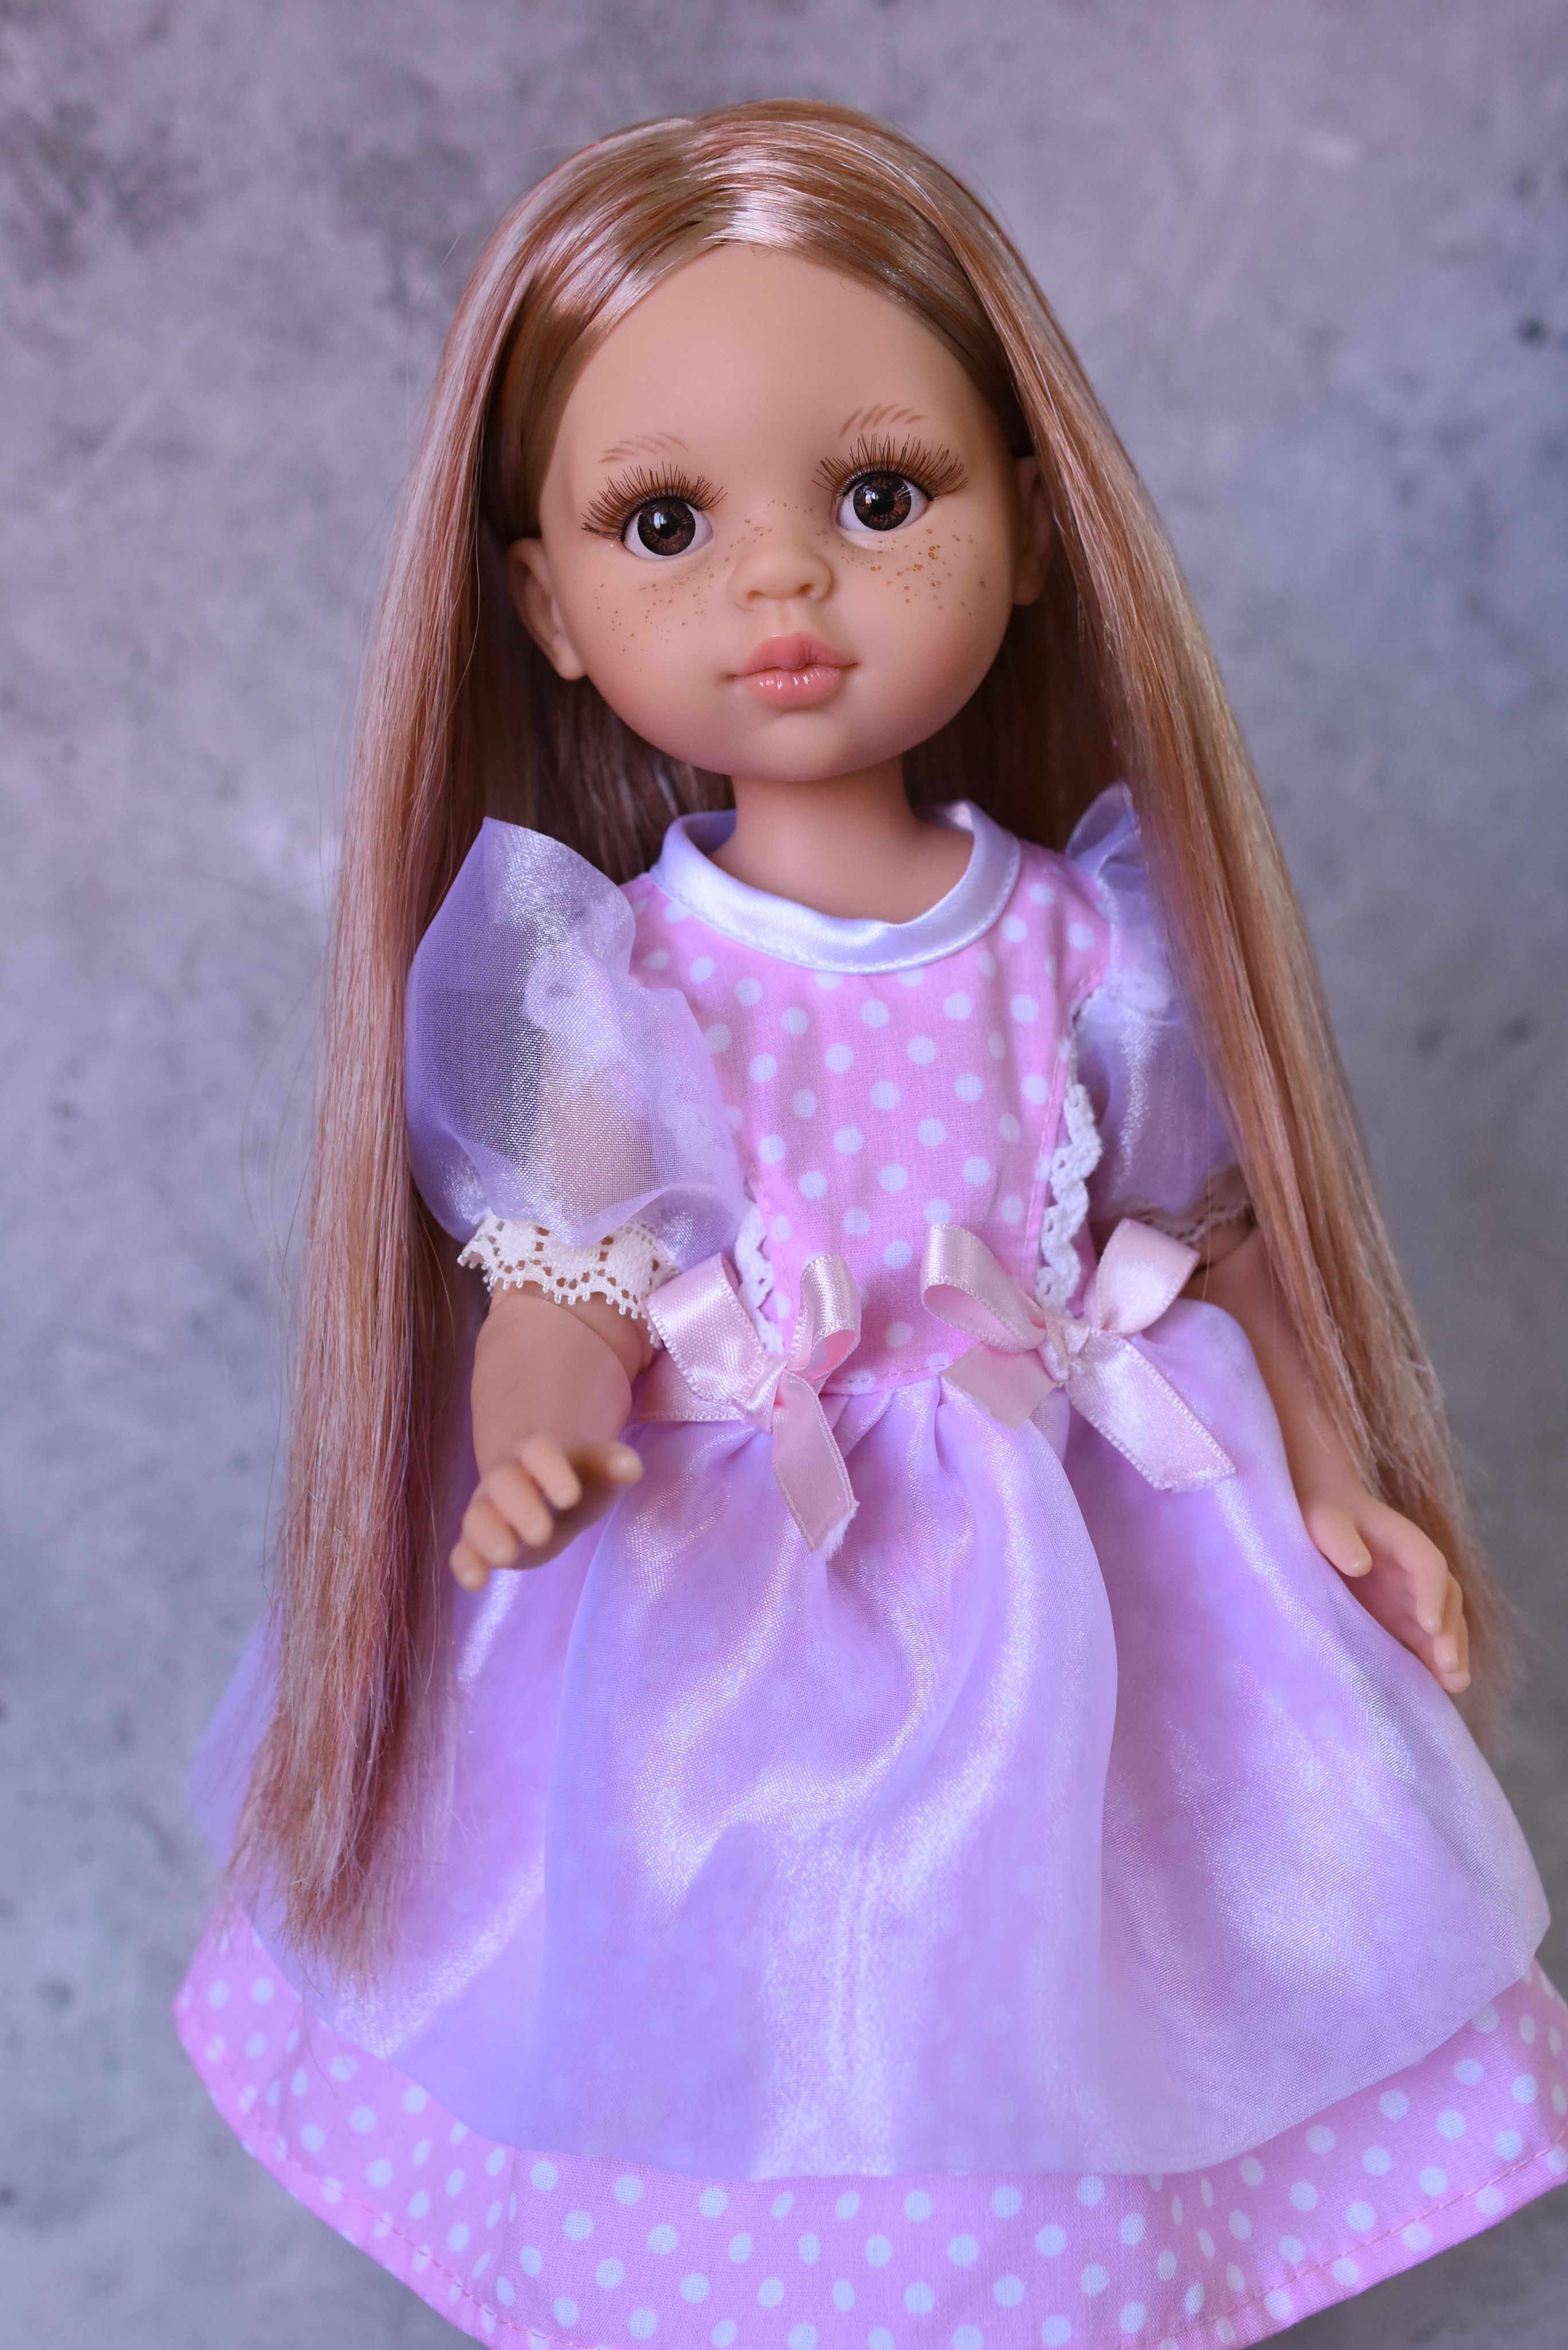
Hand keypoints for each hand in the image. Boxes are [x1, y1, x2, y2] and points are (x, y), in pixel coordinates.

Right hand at [450, 1435, 642, 1590]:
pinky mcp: (478, 1542)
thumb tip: (630, 1466)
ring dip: (487, 1535)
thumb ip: (611, 1465)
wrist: (550, 1494)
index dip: (550, 1470)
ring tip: (506, 1557)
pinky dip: (464, 1564)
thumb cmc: (578, 1478)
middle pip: (503, 1482)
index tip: (571, 1496)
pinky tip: (476, 1583)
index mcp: (537, 1451)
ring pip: (477, 1516)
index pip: (538, 1450)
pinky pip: (462, 1550)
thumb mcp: (598, 1470)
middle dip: (519, 1506)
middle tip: (543, 1532)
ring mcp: (488, 1509)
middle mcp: (505, 1476)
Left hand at [1304, 1493, 1469, 1695]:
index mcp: (1404, 1541)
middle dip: (1450, 1632)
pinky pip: (1426, 1640)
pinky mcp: (1402, 1615)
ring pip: (1444, 1623)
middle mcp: (1416, 1570)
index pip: (1429, 1565)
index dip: (1432, 1594)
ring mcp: (1412, 1594)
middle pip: (1446, 1598)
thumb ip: (1340, 1540)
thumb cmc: (1323, 1515)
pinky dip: (1435, 1661)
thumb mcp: (1325, 1521)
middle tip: (1447, 1665)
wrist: (1321, 1516)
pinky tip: (1442, 1688)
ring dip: (1452, 1651)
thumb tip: (1359, 1566)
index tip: (1428, 1624)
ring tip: (1456, 1684)